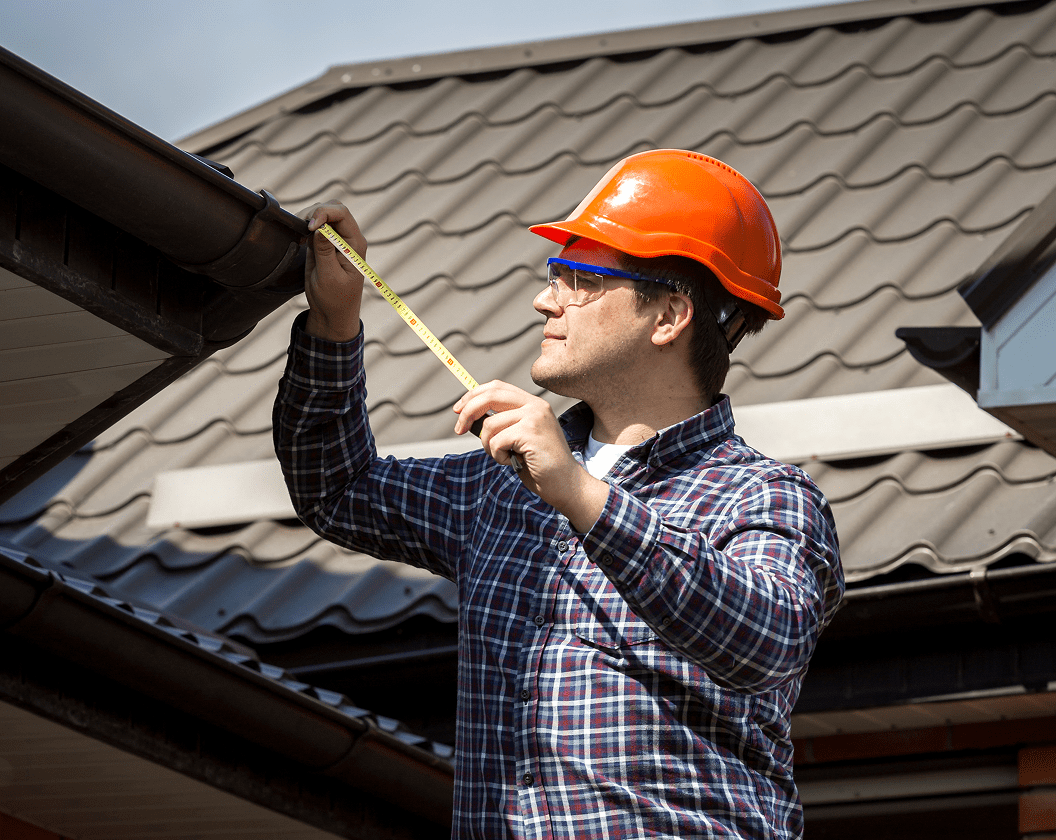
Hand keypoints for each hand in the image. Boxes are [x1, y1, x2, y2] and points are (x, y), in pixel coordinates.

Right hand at [300, 201, 366, 341]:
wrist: (332, 313)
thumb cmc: (335, 299)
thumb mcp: (328, 277)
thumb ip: (325, 251)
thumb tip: (321, 228)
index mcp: (355, 245)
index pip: (342, 214)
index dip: (324, 213)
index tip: (310, 227)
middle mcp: (348, 239)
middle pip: (334, 208)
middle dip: (316, 212)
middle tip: (301, 227)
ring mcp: (336, 240)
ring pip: (323, 214)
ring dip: (309, 218)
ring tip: (299, 235)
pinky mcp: (324, 244)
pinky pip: (316, 226)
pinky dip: (305, 226)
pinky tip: (299, 239)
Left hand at [453, 382, 608, 530]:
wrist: (566, 485)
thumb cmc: (540, 466)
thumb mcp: (518, 439)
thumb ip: (502, 424)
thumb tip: (469, 418)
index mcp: (533, 404)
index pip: (497, 387)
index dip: (474, 396)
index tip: (458, 409)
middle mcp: (535, 406)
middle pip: (490, 396)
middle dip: (468, 411)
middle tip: (458, 428)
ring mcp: (534, 417)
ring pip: (490, 424)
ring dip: (488, 445)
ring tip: (504, 457)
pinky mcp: (531, 433)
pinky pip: (496, 441)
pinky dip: (498, 456)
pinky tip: (512, 462)